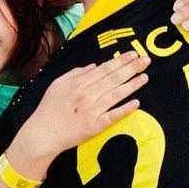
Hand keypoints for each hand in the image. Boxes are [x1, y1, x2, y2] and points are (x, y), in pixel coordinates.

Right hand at [22, 54, 148, 157]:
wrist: (43, 133)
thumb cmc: (49, 108)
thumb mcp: (58, 84)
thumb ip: (76, 73)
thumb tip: (95, 65)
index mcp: (78, 84)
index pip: (104, 69)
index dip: (120, 61)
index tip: (132, 54)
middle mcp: (87, 95)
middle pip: (113, 79)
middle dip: (131, 68)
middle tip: (145, 60)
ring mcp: (92, 111)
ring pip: (116, 95)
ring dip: (132, 85)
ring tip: (145, 77)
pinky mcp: (95, 126)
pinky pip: (113, 116)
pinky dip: (125, 109)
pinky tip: (136, 103)